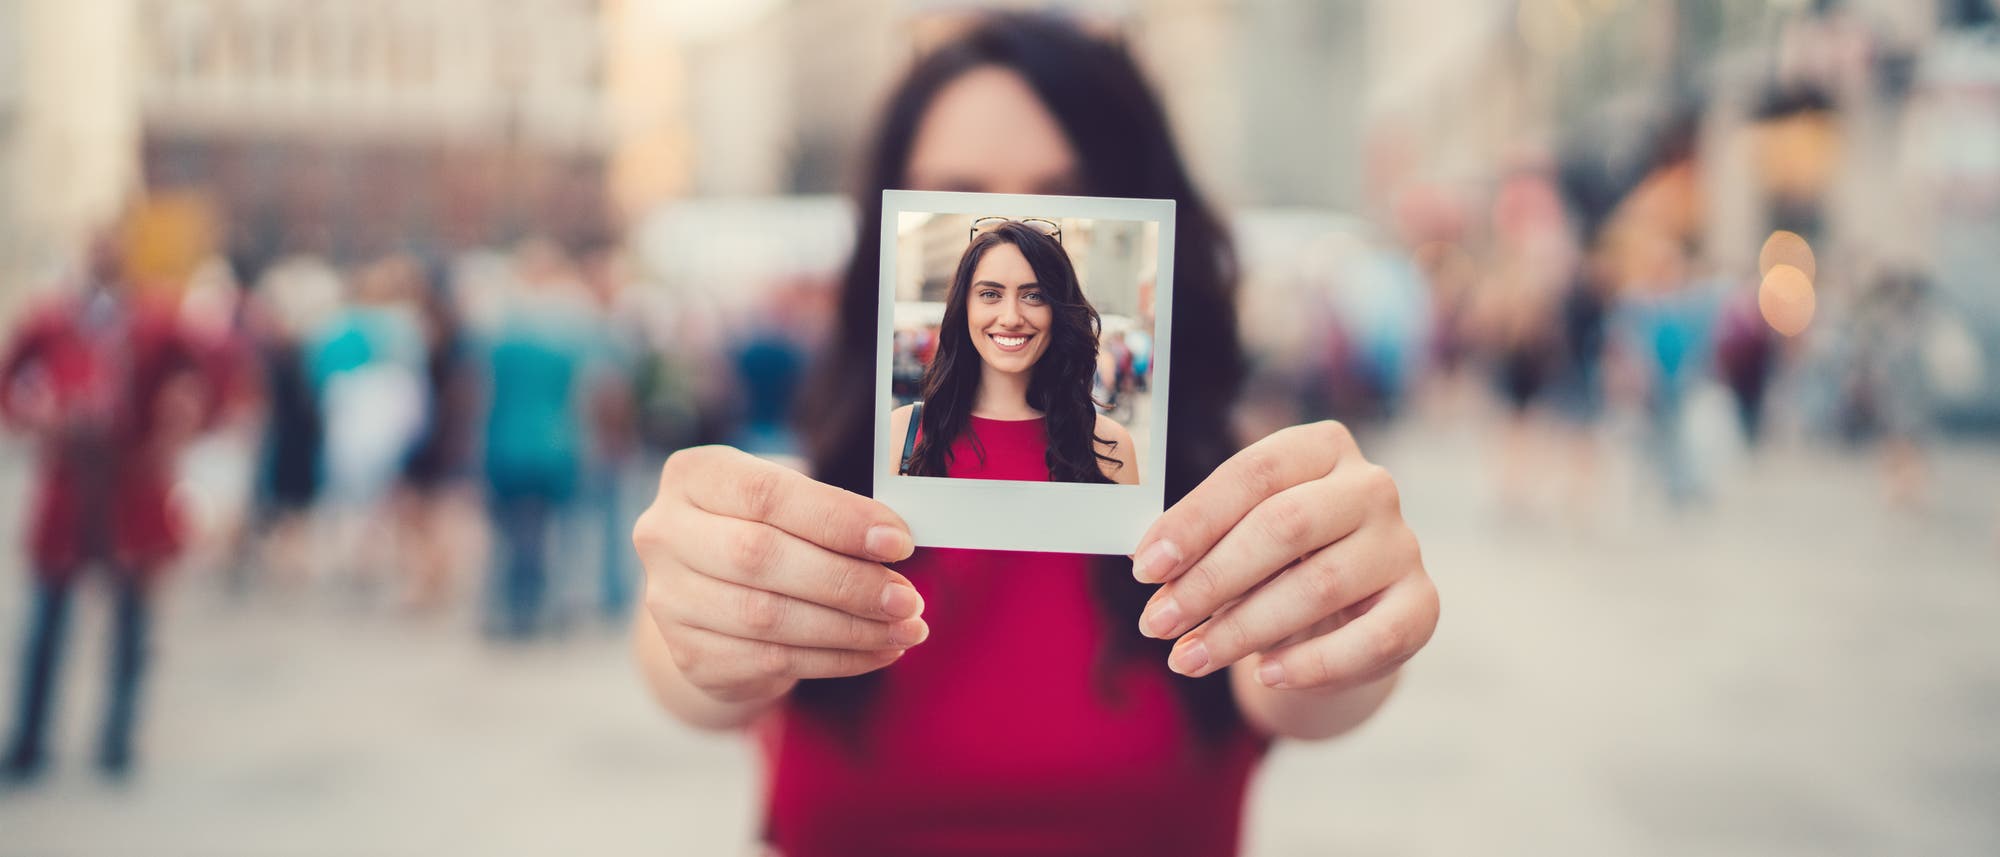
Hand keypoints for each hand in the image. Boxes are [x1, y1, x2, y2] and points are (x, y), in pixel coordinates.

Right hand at [632, 446, 927, 706]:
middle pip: (760, 557)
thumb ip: (834, 511)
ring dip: (851, 628)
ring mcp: (669, 600)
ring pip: (768, 617)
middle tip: (907, 597)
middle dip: (847, 581)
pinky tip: (880, 651)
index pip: (766, 494)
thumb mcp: (790, 503)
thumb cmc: (767, 533)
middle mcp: (665, 534)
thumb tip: (895, 538)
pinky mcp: (690, 654)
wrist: (712, 599)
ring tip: (906, 628)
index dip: (837, 519)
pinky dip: (838, 659)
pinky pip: (773, 661)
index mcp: (692, 477)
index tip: (899, 542)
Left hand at [1130, 421, 1436, 691]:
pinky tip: (1266, 674)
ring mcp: (1402, 544)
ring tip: (1189, 659)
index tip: (1146, 569)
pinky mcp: (1421, 603)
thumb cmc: (1275, 562)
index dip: (1194, 522)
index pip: (1253, 474)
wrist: (1341, 615)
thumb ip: (1201, 543)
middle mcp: (1371, 486)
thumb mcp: (1237, 537)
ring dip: (1244, 630)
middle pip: (1285, 526)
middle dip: (1211, 580)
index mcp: (1321, 448)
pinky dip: (1313, 663)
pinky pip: (1370, 639)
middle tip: (1158, 623)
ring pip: (1320, 585)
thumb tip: (1153, 568)